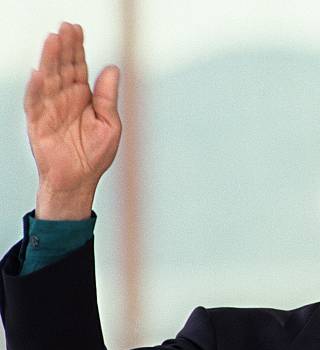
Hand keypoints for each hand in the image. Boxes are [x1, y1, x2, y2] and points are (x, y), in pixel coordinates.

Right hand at [26, 22, 121, 219]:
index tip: (77, 29)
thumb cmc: (95, 156)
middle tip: (66, 27)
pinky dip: (36, 89)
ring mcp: (50, 110)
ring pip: (49, 80)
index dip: (77, 49)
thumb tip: (112, 69)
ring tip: (53, 40)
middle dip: (64, 48)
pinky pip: (36, 104)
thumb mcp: (110, 124)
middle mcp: (65, 100)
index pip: (78, 68)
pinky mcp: (38, 124)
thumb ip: (108, 97)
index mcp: (83, 98)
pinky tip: (39, 73)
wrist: (79, 181)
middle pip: (63, 68)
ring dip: (50, 61)